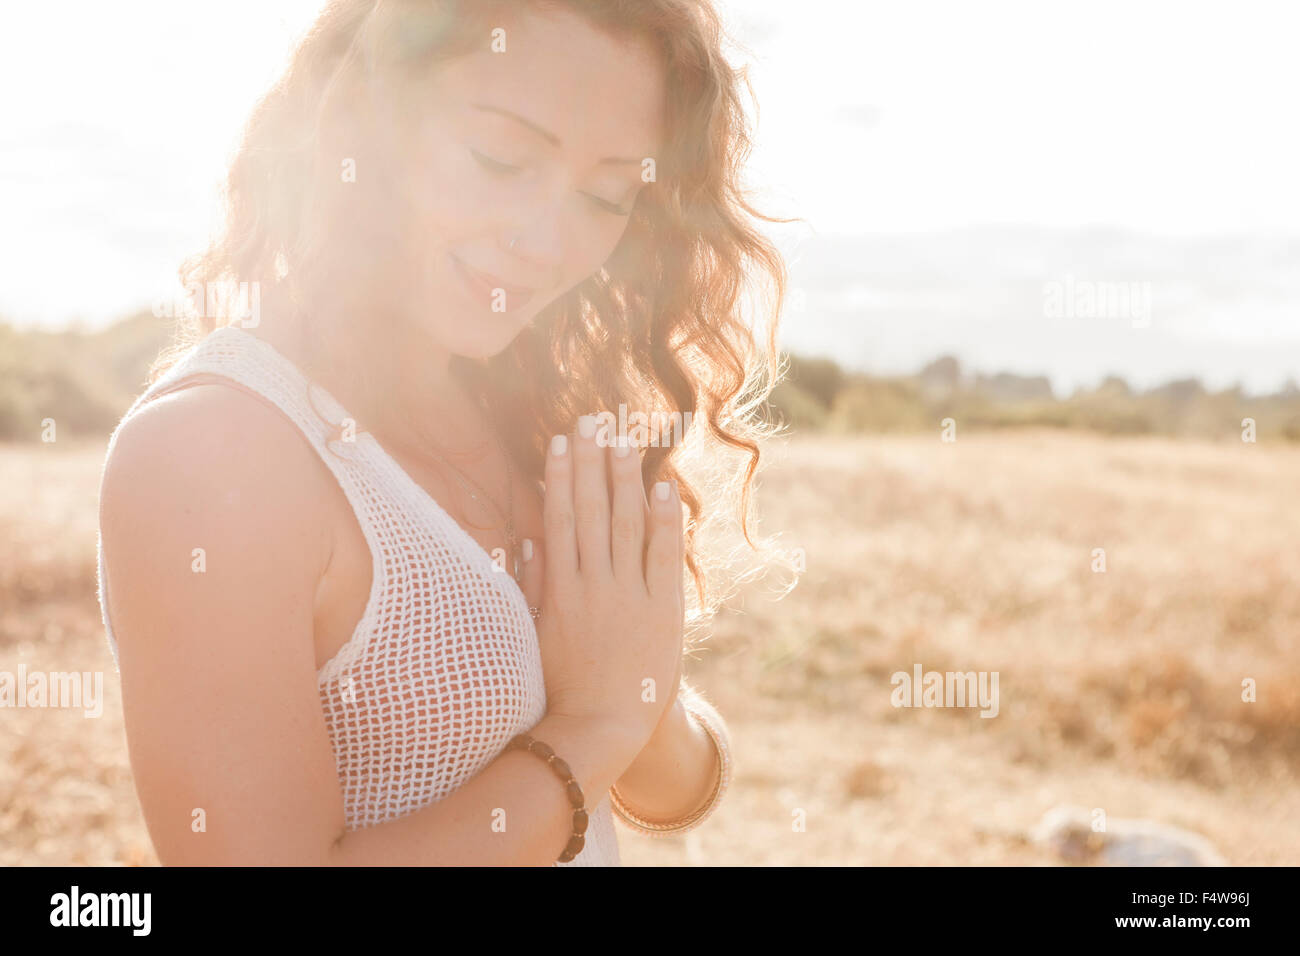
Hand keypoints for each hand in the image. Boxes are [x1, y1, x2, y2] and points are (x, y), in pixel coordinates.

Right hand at [519, 414, 685, 747]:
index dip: (560, 476)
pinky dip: (664, 520)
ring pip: (625, 524)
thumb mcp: (535, 633)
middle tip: (593, 421)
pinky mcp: (662, 610)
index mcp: (560, 588)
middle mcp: (592, 584)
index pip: (559, 518)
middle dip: (591, 462)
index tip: (562, 441)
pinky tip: (663, 486)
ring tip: (624, 440)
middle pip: (590, 510)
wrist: (601, 728)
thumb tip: (531, 538)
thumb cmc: (562, 684)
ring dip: (624, 478)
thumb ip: (533, 584)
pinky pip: (663, 556)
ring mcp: (628, 595)